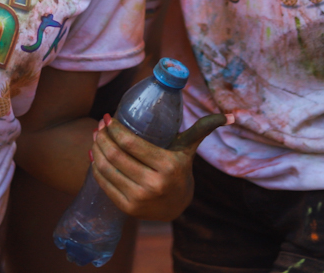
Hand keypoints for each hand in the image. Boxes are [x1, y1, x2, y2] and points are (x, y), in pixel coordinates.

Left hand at [89, 112, 227, 220]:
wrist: (177, 205)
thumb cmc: (180, 168)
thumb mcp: (189, 148)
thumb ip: (203, 128)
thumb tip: (229, 116)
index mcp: (168, 166)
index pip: (131, 144)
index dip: (114, 129)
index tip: (108, 118)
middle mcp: (153, 184)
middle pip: (117, 155)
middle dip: (102, 137)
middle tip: (99, 126)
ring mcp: (139, 199)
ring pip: (107, 169)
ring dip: (96, 150)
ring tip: (95, 138)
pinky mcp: (128, 208)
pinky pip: (105, 185)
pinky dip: (96, 168)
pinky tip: (95, 156)